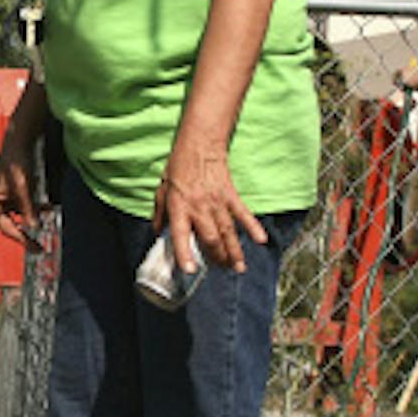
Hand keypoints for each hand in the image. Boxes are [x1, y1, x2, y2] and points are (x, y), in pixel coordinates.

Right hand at [0, 148, 39, 266]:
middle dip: (23, 238)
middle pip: (8, 227)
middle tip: (36, 248)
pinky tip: (45, 209)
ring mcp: (7, 200)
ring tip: (43, 229)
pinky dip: (35, 211)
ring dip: (31, 223)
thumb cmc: (14, 159)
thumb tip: (33, 225)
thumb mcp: (22, 186)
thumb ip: (27, 207)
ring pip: (19, 220)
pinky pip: (26, 210)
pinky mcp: (16, 196)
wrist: (20, 143)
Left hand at [154, 135, 265, 274]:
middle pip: (211, 239)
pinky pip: (243, 214)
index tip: (190, 271)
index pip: (180, 235)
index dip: (185, 254)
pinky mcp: (231, 195)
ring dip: (234, 251)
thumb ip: (159, 214)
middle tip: (221, 270)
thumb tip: (157, 233)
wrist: (199, 145)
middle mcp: (199, 208)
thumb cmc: (178, 168)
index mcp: (179, 208)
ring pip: (227, 232)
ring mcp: (217, 202)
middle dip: (217, 258)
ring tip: (238, 268)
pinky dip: (253, 227)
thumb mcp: (161, 190)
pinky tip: (260, 240)